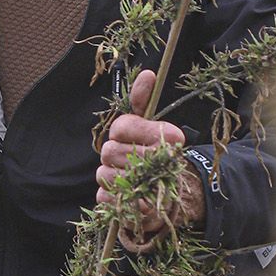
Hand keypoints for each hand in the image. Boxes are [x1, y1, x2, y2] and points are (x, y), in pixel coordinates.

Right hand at [95, 69, 205, 249]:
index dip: (145, 132)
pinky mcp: (105, 199)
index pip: (122, 126)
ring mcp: (104, 175)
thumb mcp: (162, 129)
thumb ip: (148, 102)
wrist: (164, 189)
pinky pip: (108, 199)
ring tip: (155, 182)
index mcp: (123, 131)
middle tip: (164, 163)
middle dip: (144, 158)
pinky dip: (130, 201)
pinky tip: (145, 199)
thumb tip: (147, 73)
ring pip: (108, 176)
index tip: (171, 138)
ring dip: (136, 180)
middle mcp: (109, 151)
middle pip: (113, 152)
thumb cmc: (160, 155)